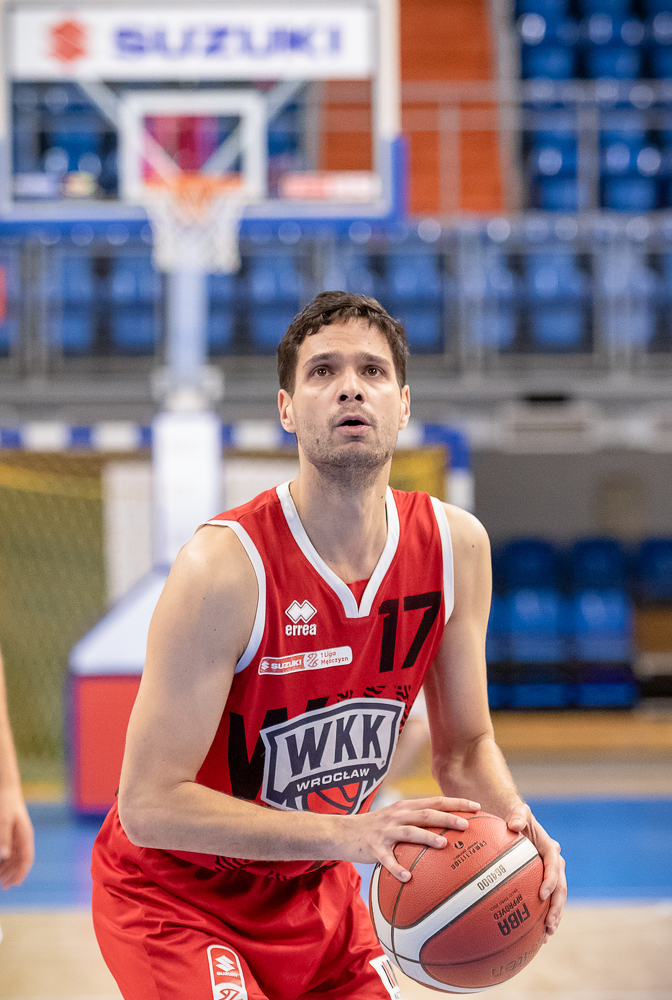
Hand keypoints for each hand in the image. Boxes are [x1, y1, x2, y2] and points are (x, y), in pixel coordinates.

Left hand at [0, 785, 34, 888]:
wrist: (5, 787)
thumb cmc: (4, 802)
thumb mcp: (3, 820)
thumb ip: (3, 839)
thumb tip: (4, 856)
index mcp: (25, 835)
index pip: (26, 859)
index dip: (20, 874)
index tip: (11, 886)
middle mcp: (23, 837)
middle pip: (20, 861)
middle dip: (11, 875)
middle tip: (1, 886)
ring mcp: (17, 835)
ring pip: (15, 857)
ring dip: (7, 869)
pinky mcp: (11, 833)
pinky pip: (10, 851)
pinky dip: (5, 860)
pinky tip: (0, 865)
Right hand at [341, 796, 480, 882]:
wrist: (343, 832)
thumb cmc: (376, 828)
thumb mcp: (396, 819)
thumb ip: (417, 822)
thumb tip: (448, 833)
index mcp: (405, 807)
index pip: (435, 801)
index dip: (456, 802)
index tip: (476, 806)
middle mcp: (397, 816)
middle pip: (426, 813)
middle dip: (447, 817)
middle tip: (466, 824)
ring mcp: (385, 831)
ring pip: (409, 832)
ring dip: (427, 837)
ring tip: (444, 845)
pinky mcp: (374, 848)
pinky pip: (388, 859)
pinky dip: (398, 868)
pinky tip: (408, 878)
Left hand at [505, 802, 565, 935]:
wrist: (518, 822)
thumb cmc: (517, 817)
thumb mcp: (518, 812)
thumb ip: (518, 815)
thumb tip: (514, 825)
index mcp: (550, 848)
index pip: (555, 865)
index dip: (551, 879)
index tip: (542, 894)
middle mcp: (555, 863)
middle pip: (561, 887)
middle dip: (557, 906)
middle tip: (549, 923)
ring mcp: (551, 874)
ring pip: (557, 898)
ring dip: (555, 915)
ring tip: (548, 933)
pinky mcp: (544, 882)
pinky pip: (548, 900)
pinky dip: (545, 915)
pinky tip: (539, 934)